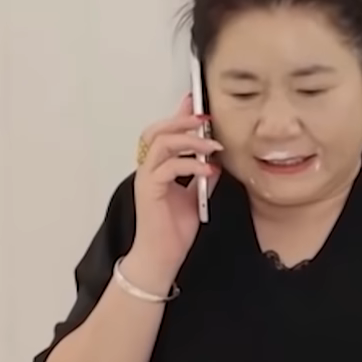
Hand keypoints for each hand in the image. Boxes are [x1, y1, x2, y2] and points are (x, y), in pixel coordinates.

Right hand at [126, 94, 221, 280]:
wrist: (162, 258)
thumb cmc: (173, 232)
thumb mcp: (195, 198)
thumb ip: (201, 178)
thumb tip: (215, 162)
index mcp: (157, 169)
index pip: (164, 134)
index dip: (179, 116)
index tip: (195, 103)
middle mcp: (148, 170)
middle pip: (156, 131)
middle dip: (181, 121)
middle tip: (204, 120)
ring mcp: (146, 179)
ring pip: (160, 144)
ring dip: (189, 140)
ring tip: (212, 146)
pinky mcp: (149, 190)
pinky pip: (168, 168)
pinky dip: (190, 165)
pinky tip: (207, 170)